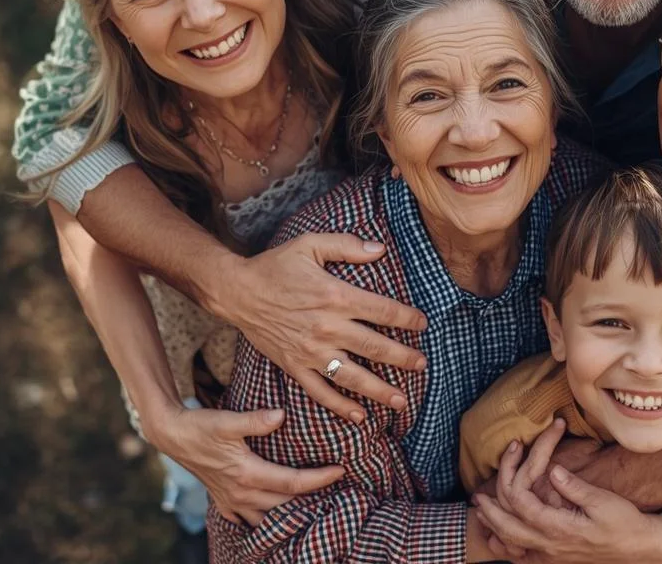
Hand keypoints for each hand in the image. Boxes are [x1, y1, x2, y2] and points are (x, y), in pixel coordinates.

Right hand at [142, 403, 342, 525]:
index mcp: (247, 474)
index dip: (320, 479)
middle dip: (313, 499)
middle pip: (286, 504)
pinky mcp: (223, 500)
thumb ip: (256, 420)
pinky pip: (248, 520)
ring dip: (290, 512)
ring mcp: (231, 501)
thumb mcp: (227, 419)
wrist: (171, 434)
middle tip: (337, 489)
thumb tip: (281, 415)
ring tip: (314, 504)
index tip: (341, 471)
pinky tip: (275, 514)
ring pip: (268, 517)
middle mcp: (241, 493)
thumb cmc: (200, 425)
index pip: (292, 482)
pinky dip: (264, 520)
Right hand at [212, 232, 427, 421]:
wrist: (238, 291)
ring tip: (401, 401)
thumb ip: (347, 245)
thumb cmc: (276, 265)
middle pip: (374, 346)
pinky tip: (359, 416)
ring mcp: (310, 350)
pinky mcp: (294, 366)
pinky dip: (340, 406)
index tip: (423, 324)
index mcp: (335, 295)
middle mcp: (326, 327)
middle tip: (423, 365)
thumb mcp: (311, 244)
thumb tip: (381, 249)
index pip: (382, 310)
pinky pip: (320, 391)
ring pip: (352, 375)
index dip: (406, 318)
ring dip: (379, 390)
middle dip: (402, 358)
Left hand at [473, 424, 661, 563]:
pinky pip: (524, 558)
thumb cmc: (624, 524)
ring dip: (495, 528)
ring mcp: (552, 557)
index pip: (523, 505)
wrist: (640, 550)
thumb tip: (552, 470)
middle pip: (509, 529)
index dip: (514, 478)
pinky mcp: (556, 561)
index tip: (514, 457)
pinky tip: (501, 540)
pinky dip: (509, 549)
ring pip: (513, 546)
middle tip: (477, 497)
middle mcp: (551, 546)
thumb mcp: (603, 502)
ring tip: (483, 514)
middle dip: (490, 512)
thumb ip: (574, 487)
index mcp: (561, 529)